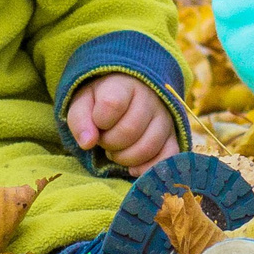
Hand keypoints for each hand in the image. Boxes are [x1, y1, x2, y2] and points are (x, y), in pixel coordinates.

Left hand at [65, 75, 181, 175]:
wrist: (128, 93)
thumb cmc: (101, 100)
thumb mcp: (83, 103)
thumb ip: (80, 120)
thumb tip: (87, 143)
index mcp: (124, 85)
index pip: (112, 105)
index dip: (99, 121)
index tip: (97, 121)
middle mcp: (150, 98)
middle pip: (130, 130)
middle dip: (110, 143)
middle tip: (105, 141)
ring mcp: (165, 117)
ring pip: (148, 147)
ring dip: (125, 158)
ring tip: (117, 151)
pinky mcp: (174, 135)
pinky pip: (168, 156)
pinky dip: (148, 168)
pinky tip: (133, 167)